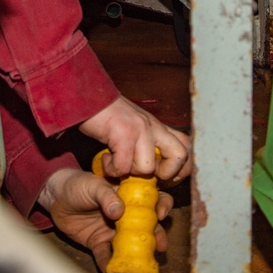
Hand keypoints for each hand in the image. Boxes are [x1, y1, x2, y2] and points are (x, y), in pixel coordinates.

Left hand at [38, 168, 172, 272]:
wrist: (56, 196)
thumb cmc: (77, 184)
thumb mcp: (93, 185)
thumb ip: (106, 196)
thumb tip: (119, 211)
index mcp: (129, 195)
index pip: (153, 199)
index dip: (161, 205)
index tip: (160, 213)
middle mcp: (126, 215)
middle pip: (147, 226)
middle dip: (156, 235)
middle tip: (160, 244)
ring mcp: (113, 230)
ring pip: (130, 244)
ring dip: (137, 253)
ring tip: (141, 260)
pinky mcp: (98, 242)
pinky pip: (106, 255)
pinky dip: (109, 263)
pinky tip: (112, 269)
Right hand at [78, 95, 192, 181]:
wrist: (86, 95)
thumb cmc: (106, 115)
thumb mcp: (134, 126)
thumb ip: (147, 141)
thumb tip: (156, 166)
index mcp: (158, 125)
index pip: (186, 147)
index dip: (180, 168)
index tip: (162, 177)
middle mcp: (153, 126)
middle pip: (181, 155)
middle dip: (167, 174)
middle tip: (147, 175)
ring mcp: (140, 128)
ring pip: (148, 167)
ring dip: (130, 172)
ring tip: (118, 162)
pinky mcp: (123, 133)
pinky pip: (123, 166)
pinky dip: (112, 169)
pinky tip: (106, 160)